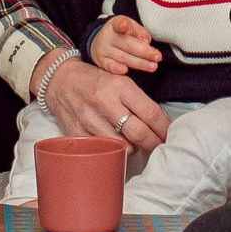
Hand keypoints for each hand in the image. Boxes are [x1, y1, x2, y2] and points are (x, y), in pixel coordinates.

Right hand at [36, 55, 172, 151]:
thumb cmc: (94, 81)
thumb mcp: (119, 81)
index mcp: (119, 86)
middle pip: (139, 133)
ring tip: (136, 143)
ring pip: (123, 146)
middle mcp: (104, 102)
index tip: (170, 135)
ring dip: (134, 148)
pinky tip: (117, 145)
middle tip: (160, 146)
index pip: (150, 112)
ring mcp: (89, 119)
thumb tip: (160, 125)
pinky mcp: (77, 133)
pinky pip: (104, 150)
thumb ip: (138, 101)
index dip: (164, 128)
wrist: (59, 80)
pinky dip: (114, 151)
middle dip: (154, 143)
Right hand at [90, 15, 161, 75]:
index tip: (125, 25)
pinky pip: (110, 67)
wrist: (102, 41)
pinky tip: (125, 70)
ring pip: (123, 58)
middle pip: (128, 45)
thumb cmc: (122, 34)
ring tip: (152, 66)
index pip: (119, 24)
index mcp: (116, 24)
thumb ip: (141, 33)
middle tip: (157, 57)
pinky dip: (117, 69)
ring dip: (139, 63)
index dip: (122, 25)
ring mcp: (103, 49)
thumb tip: (145, 44)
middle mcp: (107, 36)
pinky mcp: (101, 61)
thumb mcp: (132, 27)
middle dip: (145, 52)